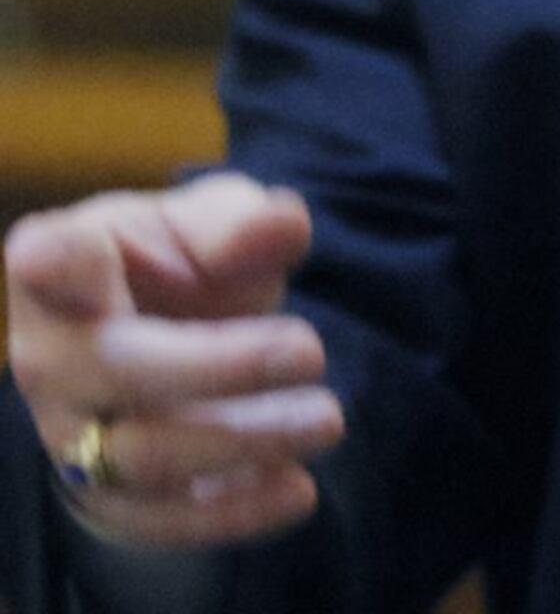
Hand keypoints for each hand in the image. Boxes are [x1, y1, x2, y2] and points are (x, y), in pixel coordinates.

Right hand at [5, 174, 342, 547]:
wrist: (166, 340)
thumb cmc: (180, 266)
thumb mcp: (211, 226)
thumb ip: (240, 223)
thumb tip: (280, 226)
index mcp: (65, 265)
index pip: (48, 258)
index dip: (54, 262)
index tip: (61, 258)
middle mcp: (50, 355)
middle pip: (110, 371)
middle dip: (218, 367)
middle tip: (312, 351)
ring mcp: (69, 432)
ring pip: (138, 457)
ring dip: (242, 442)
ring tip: (327, 420)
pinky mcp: (104, 494)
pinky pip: (155, 520)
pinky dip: (229, 512)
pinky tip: (297, 490)